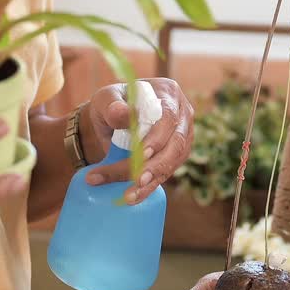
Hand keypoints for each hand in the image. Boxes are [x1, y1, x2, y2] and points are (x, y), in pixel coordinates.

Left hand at [80, 77, 193, 204]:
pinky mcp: (177, 155)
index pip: (168, 116)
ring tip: (129, 196)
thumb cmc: (111, 105)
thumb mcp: (106, 99)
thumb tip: (123, 114)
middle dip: (156, 165)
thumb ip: (112, 105)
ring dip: (152, 181)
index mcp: (168, 93)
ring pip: (174, 162)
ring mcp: (183, 135)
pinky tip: (133, 196)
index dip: (157, 137)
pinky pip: (167, 172)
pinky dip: (150, 187)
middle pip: (176, 143)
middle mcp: (182, 113)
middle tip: (136, 181)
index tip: (140, 153)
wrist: (112, 120)